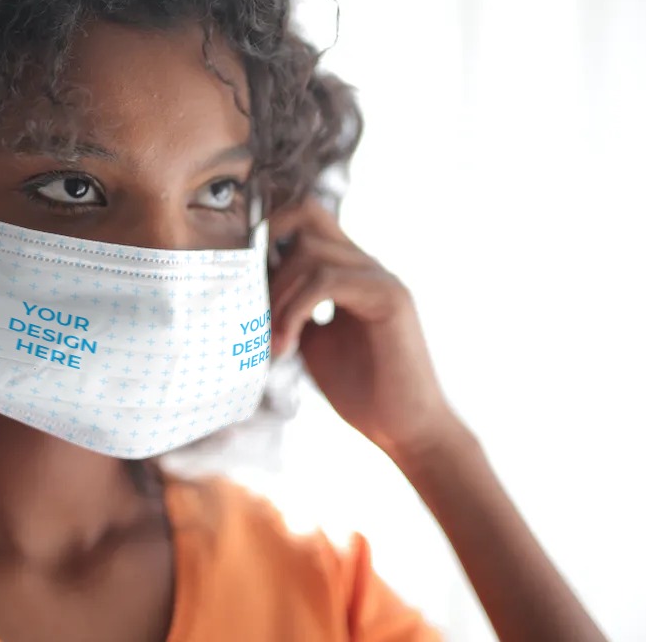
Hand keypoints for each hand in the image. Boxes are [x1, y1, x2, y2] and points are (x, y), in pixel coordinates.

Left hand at [268, 197, 457, 461]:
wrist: (405, 430)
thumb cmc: (360, 391)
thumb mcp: (312, 342)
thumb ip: (292, 310)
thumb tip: (248, 295)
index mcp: (347, 271)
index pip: (305, 218)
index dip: (267, 232)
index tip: (239, 277)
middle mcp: (365, 264)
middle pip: (306, 215)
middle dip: (266, 254)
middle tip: (250, 304)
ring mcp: (380, 276)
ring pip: (310, 252)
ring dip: (277, 297)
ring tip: (271, 342)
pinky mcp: (390, 297)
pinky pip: (326, 280)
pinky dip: (294, 311)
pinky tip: (286, 345)